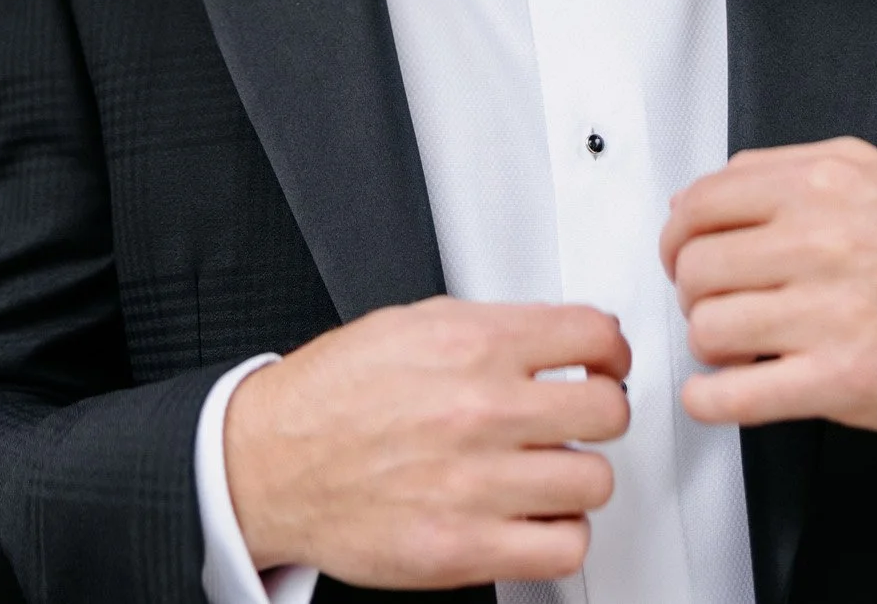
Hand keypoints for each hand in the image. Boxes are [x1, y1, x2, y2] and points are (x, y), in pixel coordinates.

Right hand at [222, 297, 631, 586]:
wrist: (267, 463)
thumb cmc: (331, 396)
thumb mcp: (411, 326)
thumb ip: (492, 328)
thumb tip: (560, 336)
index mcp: (471, 345)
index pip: (594, 336)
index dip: (609, 352)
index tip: (604, 365)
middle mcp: (479, 410)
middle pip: (608, 410)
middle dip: (598, 413)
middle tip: (576, 420)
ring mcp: (474, 484)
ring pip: (595, 481)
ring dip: (576, 477)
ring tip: (546, 471)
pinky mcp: (463, 549)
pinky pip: (564, 547)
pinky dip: (560, 534)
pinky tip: (534, 516)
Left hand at [659, 137, 876, 433]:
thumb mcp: (870, 174)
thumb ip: (784, 172)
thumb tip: (702, 197)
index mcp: (823, 186)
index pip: (700, 204)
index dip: (679, 236)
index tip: (684, 254)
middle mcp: (822, 241)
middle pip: (695, 268)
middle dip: (692, 291)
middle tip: (715, 302)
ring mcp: (830, 312)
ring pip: (708, 328)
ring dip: (709, 344)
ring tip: (735, 345)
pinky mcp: (841, 378)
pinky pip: (736, 396)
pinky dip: (710, 401)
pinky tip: (717, 394)